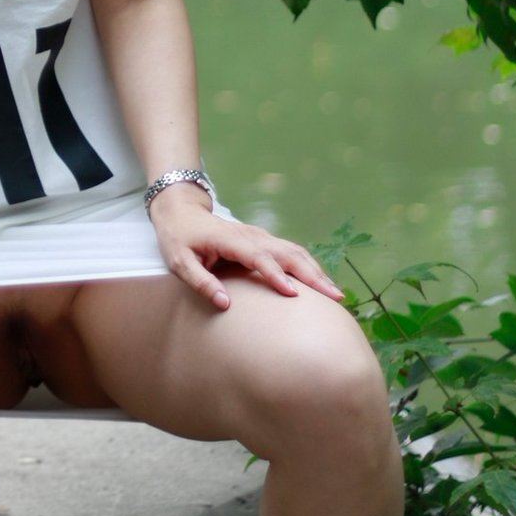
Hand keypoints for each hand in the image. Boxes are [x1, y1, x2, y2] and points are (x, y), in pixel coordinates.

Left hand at [149, 188, 344, 311]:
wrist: (182, 212)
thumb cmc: (179, 239)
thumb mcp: (179, 263)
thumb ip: (200, 282)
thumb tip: (224, 304)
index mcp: (231, 241)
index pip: (259, 258)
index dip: (276, 275)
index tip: (293, 294)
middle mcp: (251, 236)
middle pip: (287, 254)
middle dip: (312, 275)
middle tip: (334, 298)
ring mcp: (260, 236)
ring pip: (295, 251)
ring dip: (316, 271)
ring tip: (336, 294)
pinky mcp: (264, 241)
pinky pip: (291, 252)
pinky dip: (309, 266)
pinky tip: (321, 282)